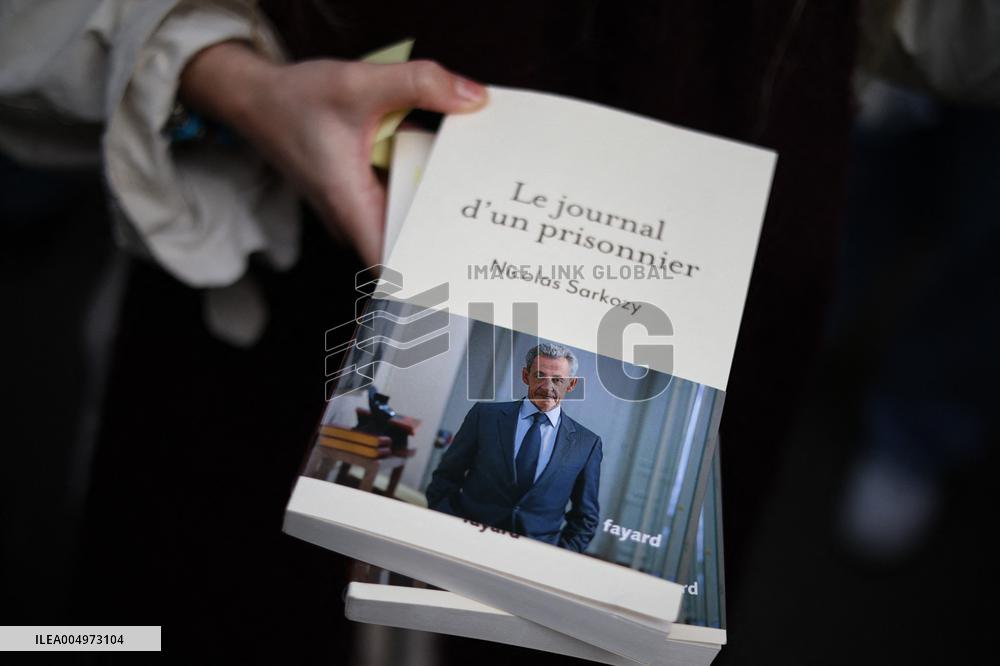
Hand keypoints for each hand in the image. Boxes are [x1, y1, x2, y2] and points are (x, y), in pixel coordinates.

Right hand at [179, 41, 487, 264]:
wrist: (254, 98)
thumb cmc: (295, 99)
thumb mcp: (358, 83)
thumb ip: (419, 84)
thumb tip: (474, 99)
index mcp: (352, 207)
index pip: (394, 270)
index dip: (428, 278)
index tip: (465, 276)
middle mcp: (353, 219)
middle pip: (410, 247)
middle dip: (448, 239)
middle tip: (491, 227)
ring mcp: (355, 210)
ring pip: (405, 223)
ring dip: (436, 211)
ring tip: (480, 198)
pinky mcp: (359, 196)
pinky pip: (398, 202)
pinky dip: (420, 188)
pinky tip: (446, 169)